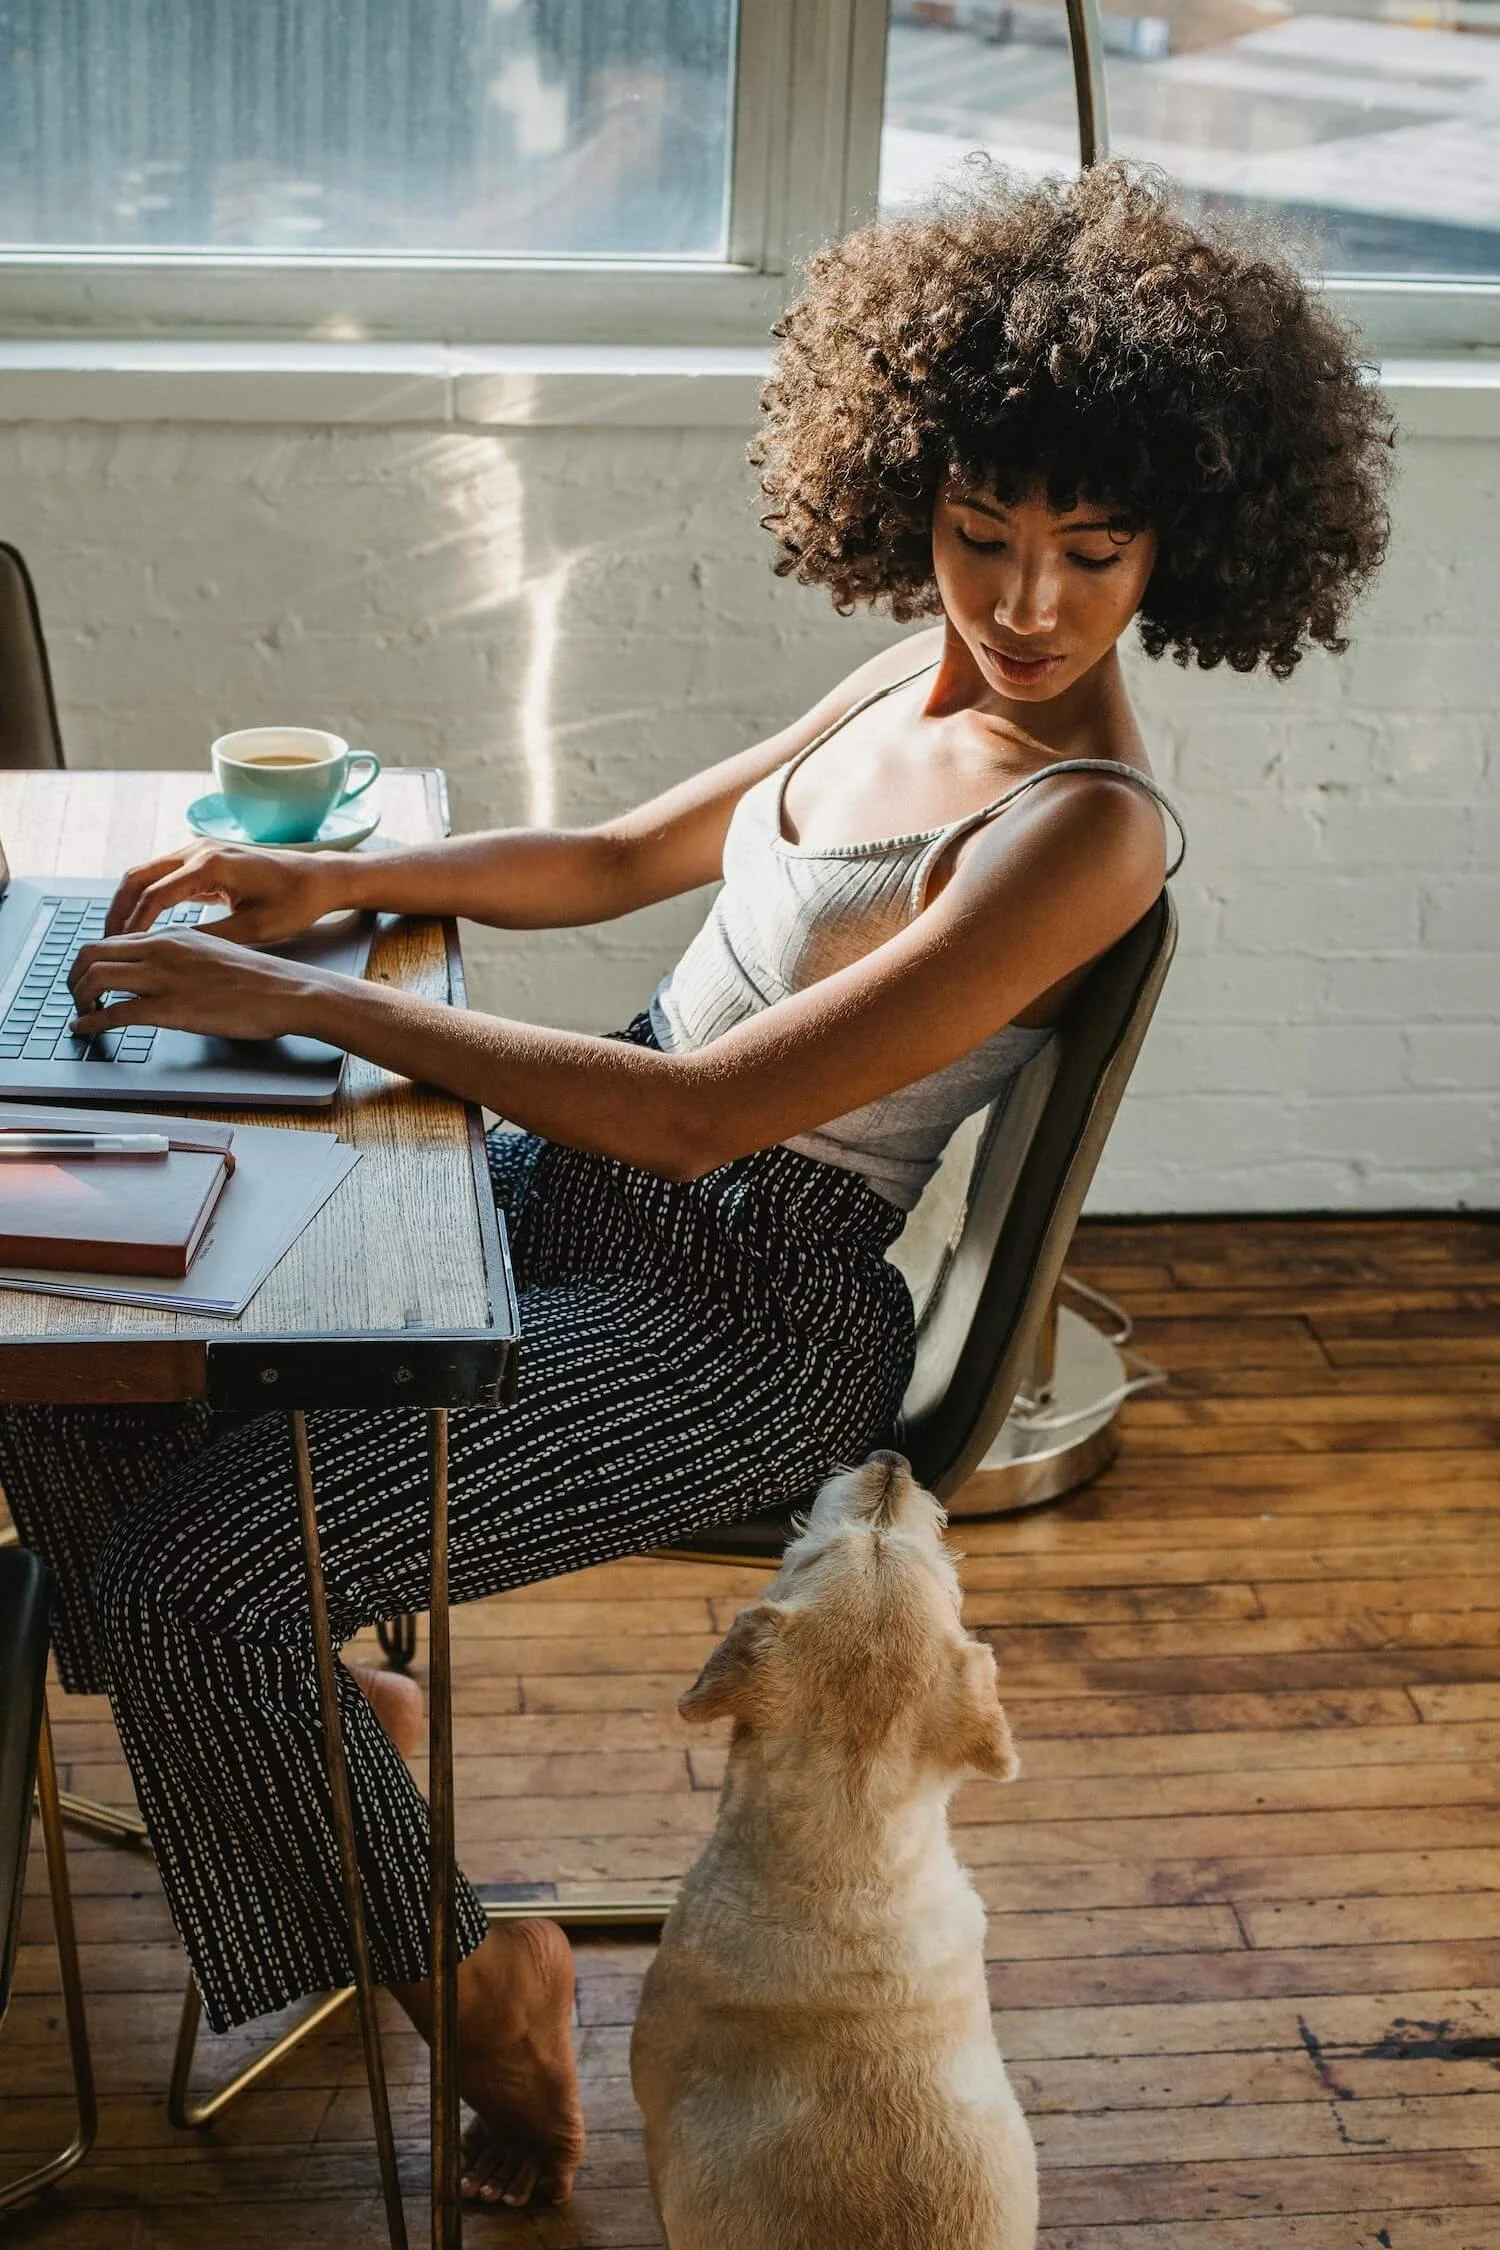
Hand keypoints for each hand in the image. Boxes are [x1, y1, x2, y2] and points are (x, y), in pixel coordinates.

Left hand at [68, 927, 330, 1042]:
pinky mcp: (171, 1008)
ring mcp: (165, 978)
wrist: (289, 992)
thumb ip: (183, 958)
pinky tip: (84, 1030)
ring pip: (95, 978)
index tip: (88, 979)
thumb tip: (161, 972)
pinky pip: (116, 1013)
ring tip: (80, 1014)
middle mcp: (161, 950)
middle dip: (74, 977)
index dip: (90, 961)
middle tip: (75, 997)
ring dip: (78, 999)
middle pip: (92, 953)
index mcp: (172, 936)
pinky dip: (91, 1022)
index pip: (112, 940)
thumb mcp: (215, 953)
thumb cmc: (261, 980)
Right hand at [104, 841, 347, 942]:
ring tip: (118, 937)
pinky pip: (163, 876)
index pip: (155, 894)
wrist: (319, 878)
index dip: (134, 924)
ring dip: (128, 902)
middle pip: (138, 876)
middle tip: (106, 944)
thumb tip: (170, 953)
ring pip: (146, 873)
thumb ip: (211, 938)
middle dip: (119, 910)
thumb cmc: (296, 902)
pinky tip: (141, 925)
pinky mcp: (203, 859)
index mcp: (212, 864)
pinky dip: (146, 898)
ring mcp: (199, 851)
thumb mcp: (255, 929)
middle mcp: (200, 850)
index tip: (121, 949)